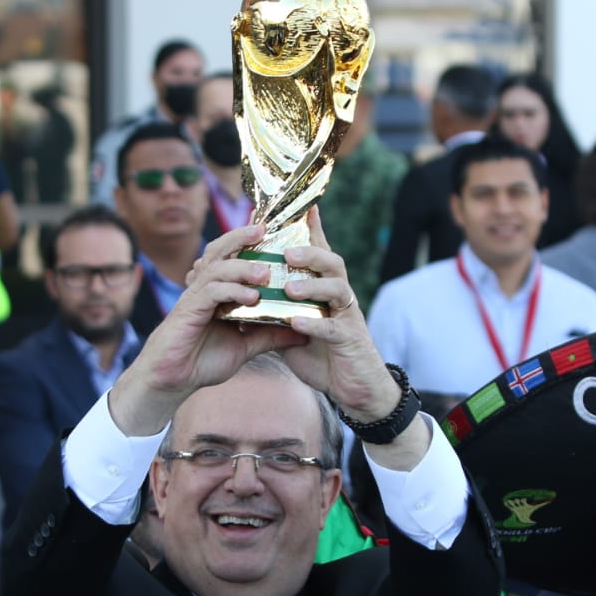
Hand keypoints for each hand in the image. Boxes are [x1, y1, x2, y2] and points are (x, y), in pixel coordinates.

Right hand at [108, 224, 302, 434]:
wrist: (172, 381)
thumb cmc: (203, 361)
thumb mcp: (246, 347)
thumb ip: (270, 336)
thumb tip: (302, 333)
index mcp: (219, 291)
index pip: (233, 257)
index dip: (248, 241)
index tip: (272, 229)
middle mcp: (206, 288)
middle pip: (220, 251)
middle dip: (240, 237)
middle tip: (264, 229)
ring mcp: (195, 297)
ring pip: (216, 268)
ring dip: (242, 266)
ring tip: (265, 272)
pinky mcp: (189, 310)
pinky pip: (211, 292)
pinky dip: (232, 290)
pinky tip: (251, 297)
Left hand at [274, 207, 400, 422]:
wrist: (352, 388)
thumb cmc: (322, 354)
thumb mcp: (294, 327)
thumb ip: (275, 309)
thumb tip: (243, 296)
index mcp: (325, 290)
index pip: (320, 253)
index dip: (312, 230)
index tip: (303, 207)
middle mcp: (340, 297)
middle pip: (332, 262)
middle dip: (310, 252)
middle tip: (286, 251)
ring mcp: (347, 317)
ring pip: (337, 289)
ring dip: (312, 285)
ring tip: (288, 287)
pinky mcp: (349, 340)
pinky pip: (333, 328)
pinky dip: (313, 324)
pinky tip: (294, 323)